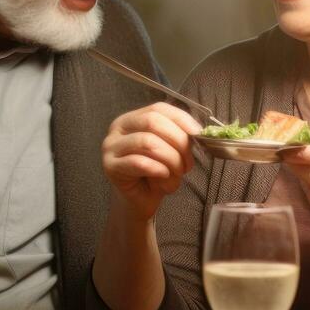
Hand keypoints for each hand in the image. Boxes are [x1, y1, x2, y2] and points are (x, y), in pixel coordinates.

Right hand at [102, 102, 201, 219]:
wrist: (139, 201)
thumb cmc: (155, 174)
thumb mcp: (170, 150)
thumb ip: (178, 136)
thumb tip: (197, 132)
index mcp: (133, 118)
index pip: (158, 109)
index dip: (181, 119)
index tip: (198, 134)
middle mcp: (118, 128)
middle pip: (153, 122)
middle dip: (178, 141)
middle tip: (188, 162)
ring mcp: (111, 147)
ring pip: (148, 142)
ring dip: (171, 160)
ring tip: (177, 174)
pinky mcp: (110, 167)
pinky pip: (139, 163)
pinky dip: (159, 170)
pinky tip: (164, 178)